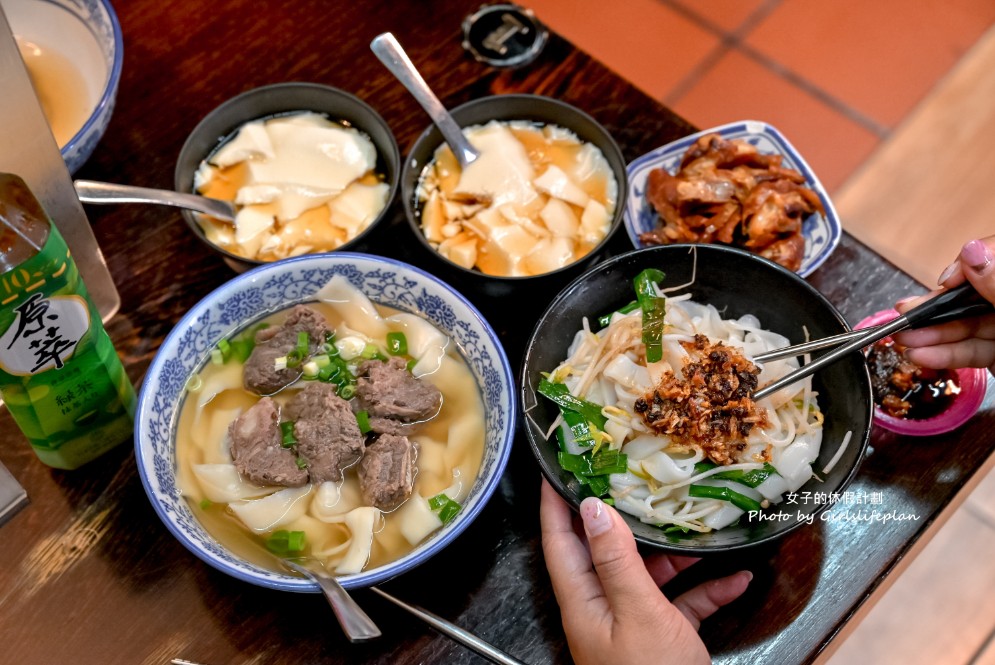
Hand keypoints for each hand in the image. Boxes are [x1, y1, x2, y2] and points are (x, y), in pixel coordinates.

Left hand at [539, 479, 751, 664]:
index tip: (557, 466)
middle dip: (621, 516)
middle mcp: (602, 610)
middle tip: (634, 477)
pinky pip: (682, 605)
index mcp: (583, 602)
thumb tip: (593, 508)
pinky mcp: (664, 640)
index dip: (555, 502)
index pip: (560, 541)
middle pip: (606, 552)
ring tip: (693, 520)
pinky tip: (736, 578)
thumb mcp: (637, 613)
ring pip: (648, 575)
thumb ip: (616, 561)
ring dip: (673, 552)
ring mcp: (633, 626)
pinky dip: (708, 591)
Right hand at [892, 237, 994, 372]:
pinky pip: (971, 351)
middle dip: (935, 306)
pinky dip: (945, 355)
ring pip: (967, 325)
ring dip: (931, 335)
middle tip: (904, 311)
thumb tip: (972, 251)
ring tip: (902, 339)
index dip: (965, 265)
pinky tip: (921, 354)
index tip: (945, 280)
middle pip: (971, 295)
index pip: (991, 258)